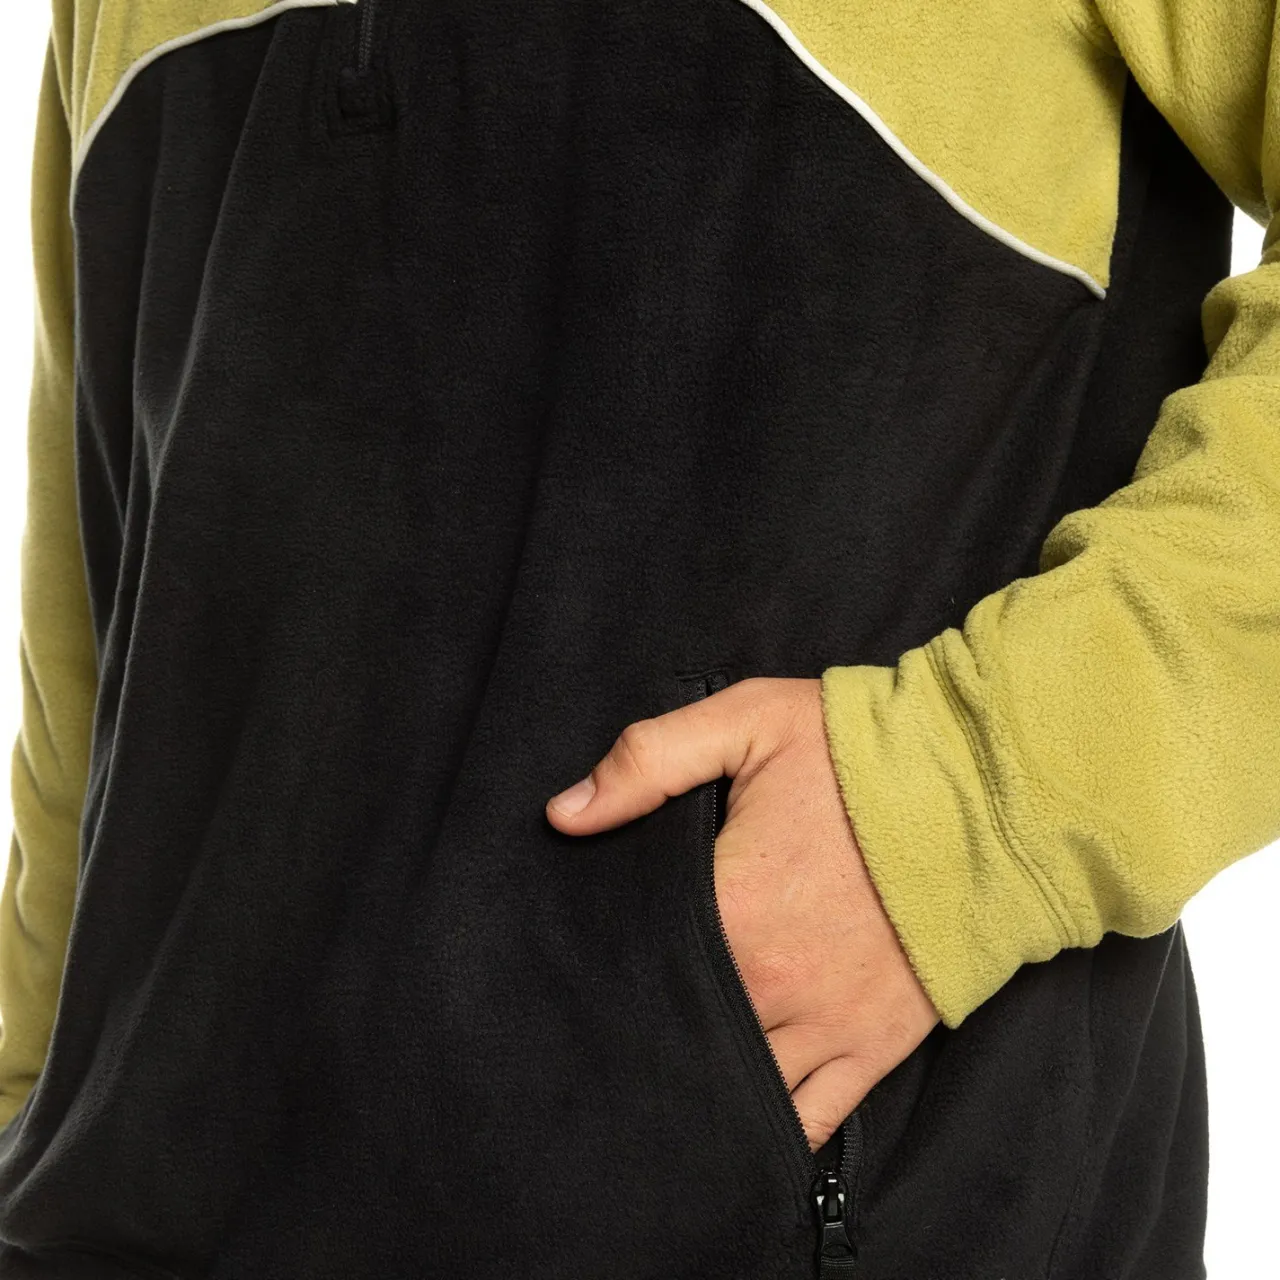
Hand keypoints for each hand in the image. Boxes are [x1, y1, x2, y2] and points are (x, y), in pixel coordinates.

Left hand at [545, 676, 940, 1152]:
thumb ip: (648, 762)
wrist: (989, 790)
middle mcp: (770, 985)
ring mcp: (825, 1025)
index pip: (636, 961)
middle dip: (645, 1024)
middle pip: (679, 1027)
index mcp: (730, 908)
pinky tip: (733, 1129)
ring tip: (659, 1077)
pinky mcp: (874, 1046)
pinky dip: (770, 1130)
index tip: (583, 963)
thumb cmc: (861, 753)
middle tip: (614, 1020)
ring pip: (735, 1083)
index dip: (605, 961)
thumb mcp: (746, 722)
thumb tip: (564, 814)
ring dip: (696, 1080)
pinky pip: (812, 1118)